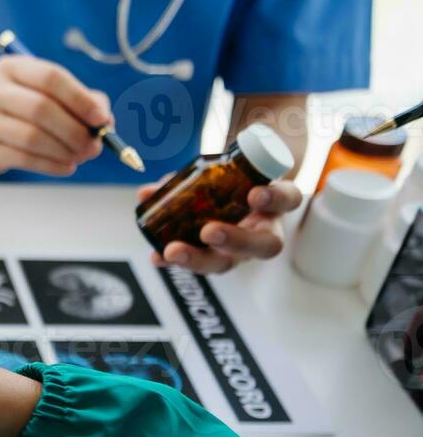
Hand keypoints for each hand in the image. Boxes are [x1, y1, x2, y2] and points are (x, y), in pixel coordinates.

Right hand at [0, 56, 110, 176]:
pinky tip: (66, 167)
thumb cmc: (27, 109)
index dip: (80, 99)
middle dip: (74, 130)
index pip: (50, 78)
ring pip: (32, 137)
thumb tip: (105, 123)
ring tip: (81, 157)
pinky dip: (52, 166)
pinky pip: (24, 159)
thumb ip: (85, 102)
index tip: (102, 119)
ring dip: (64, 151)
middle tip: (94, 146)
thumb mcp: (53, 94)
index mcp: (11, 67)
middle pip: (40, 108)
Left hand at [145, 179, 300, 273]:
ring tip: (172, 251)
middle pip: (263, 245)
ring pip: (227, 263)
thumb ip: (193, 175)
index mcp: (275, 202)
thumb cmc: (234, 182)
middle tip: (209, 231)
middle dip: (235, 240)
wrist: (234, 194)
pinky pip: (198, 266)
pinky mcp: (218, 259)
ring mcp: (240, 250)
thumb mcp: (226, 171)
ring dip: (198, 259)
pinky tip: (156, 259)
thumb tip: (148, 192)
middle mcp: (263, 230)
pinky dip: (173, 262)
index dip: (275, 198)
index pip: (288, 199)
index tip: (255, 193)